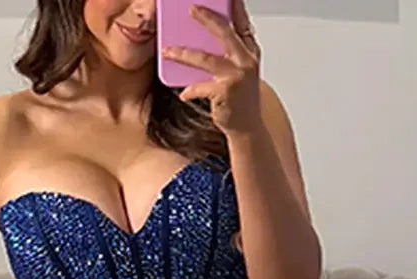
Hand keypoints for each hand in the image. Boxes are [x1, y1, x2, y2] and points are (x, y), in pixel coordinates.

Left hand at [162, 0, 260, 136]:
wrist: (247, 128)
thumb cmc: (241, 97)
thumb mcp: (240, 68)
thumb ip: (230, 49)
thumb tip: (207, 30)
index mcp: (249, 50)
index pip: (241, 21)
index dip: (234, 5)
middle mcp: (245, 60)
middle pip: (224, 32)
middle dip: (206, 18)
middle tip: (190, 8)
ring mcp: (236, 77)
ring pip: (205, 59)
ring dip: (183, 54)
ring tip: (167, 50)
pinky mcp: (225, 93)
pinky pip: (200, 87)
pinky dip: (190, 90)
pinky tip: (184, 93)